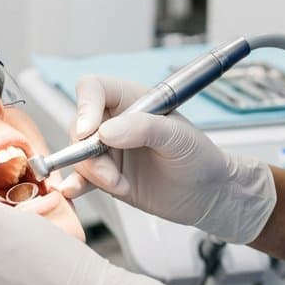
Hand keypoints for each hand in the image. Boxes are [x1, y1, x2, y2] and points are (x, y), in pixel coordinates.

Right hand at [59, 75, 277, 244]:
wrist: (208, 195)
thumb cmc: (200, 158)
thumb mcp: (177, 138)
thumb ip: (143, 128)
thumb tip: (106, 131)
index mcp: (131, 100)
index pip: (93, 89)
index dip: (85, 106)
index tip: (89, 130)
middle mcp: (115, 122)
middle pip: (79, 124)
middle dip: (88, 150)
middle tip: (109, 172)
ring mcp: (109, 150)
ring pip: (78, 154)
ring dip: (91, 172)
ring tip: (118, 185)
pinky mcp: (106, 175)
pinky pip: (81, 177)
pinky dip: (76, 184)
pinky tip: (75, 191)